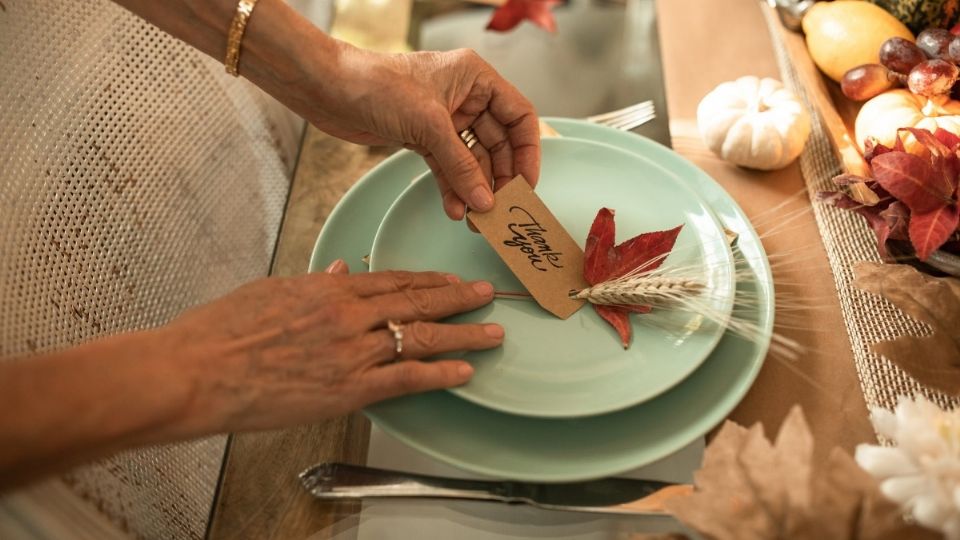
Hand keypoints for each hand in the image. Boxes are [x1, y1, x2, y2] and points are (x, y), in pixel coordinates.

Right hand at [161, 261, 501, 433]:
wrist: (194, 371)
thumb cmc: (221, 331)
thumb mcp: (270, 291)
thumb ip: (310, 282)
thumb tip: (335, 269)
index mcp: (328, 287)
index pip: (393, 279)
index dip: (429, 281)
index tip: (452, 281)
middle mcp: (347, 314)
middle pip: (417, 303)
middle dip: (457, 299)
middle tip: (487, 296)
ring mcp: (351, 351)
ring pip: (421, 338)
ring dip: (462, 335)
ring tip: (492, 332)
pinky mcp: (347, 388)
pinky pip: (406, 378)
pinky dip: (440, 374)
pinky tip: (465, 370)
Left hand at [305, 46, 540, 220]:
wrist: (328, 89)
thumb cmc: (375, 84)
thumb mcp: (428, 125)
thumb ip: (461, 165)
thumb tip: (485, 200)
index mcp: (476, 78)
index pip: (519, 116)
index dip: (528, 152)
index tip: (527, 184)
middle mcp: (465, 97)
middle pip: (499, 144)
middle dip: (499, 178)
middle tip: (499, 209)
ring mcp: (445, 119)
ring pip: (473, 160)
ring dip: (474, 189)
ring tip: (476, 217)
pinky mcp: (424, 138)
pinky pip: (448, 167)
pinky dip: (452, 188)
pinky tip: (455, 209)